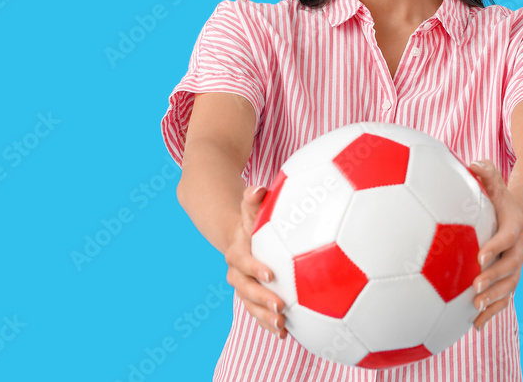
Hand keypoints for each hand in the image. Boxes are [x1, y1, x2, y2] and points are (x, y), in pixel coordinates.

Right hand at [224, 185, 287, 339]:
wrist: (243, 240)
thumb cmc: (254, 224)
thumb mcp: (252, 212)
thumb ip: (254, 201)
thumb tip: (258, 187)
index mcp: (237, 251)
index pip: (241, 260)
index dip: (254, 268)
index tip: (271, 274)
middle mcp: (236, 273)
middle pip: (244, 289)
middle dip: (260, 299)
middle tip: (280, 306)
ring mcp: (243, 289)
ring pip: (250, 306)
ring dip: (264, 317)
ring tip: (282, 325)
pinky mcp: (253, 300)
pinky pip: (258, 315)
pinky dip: (269, 325)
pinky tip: (285, 334)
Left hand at [468, 160, 522, 331]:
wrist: (519, 218)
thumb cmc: (500, 201)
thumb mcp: (496, 185)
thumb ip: (487, 173)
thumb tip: (473, 162)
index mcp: (514, 227)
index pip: (507, 238)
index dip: (495, 248)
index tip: (479, 256)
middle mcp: (519, 249)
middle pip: (511, 267)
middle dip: (494, 278)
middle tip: (475, 286)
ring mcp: (516, 267)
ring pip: (510, 287)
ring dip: (495, 299)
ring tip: (476, 307)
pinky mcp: (509, 280)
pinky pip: (504, 299)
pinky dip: (493, 313)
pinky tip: (475, 327)